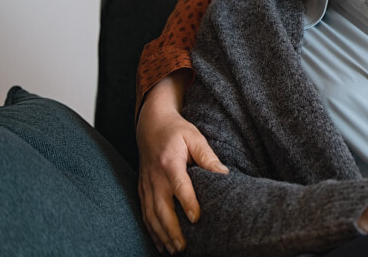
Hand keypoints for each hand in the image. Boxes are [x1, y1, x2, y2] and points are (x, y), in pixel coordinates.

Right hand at [137, 73, 227, 253]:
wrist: (150, 124)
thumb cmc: (176, 130)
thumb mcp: (195, 137)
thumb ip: (208, 156)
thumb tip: (224, 174)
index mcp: (170, 162)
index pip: (179, 186)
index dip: (187, 203)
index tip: (196, 219)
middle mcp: (155, 177)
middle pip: (161, 207)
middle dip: (171, 229)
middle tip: (183, 246)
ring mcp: (146, 185)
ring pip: (150, 215)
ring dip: (161, 234)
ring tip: (173, 250)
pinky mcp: (142, 189)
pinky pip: (144, 213)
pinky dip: (151, 230)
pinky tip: (160, 243)